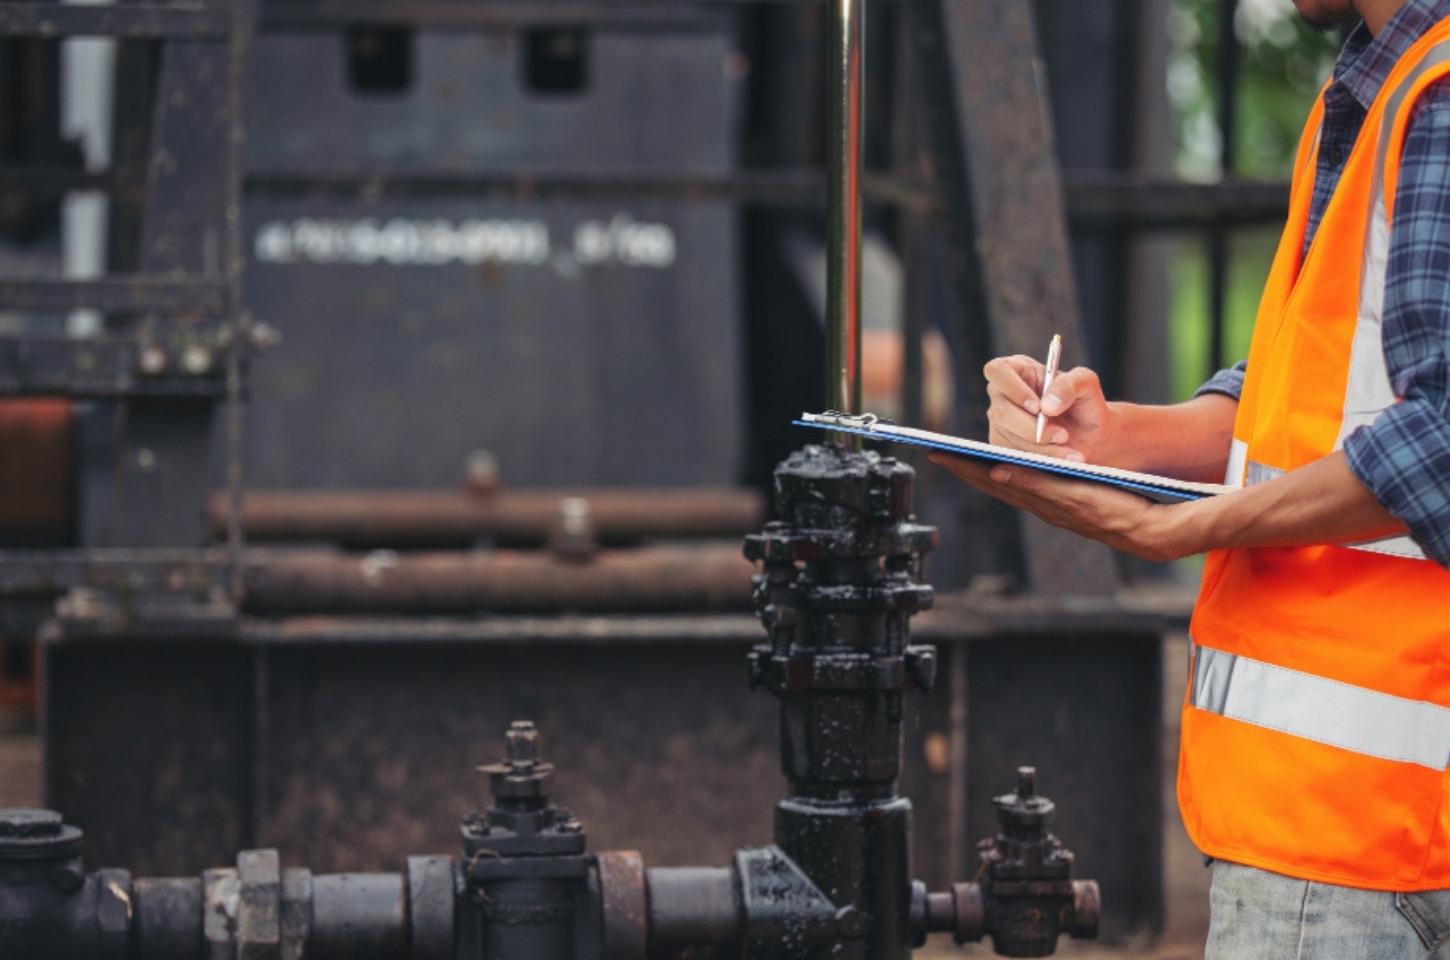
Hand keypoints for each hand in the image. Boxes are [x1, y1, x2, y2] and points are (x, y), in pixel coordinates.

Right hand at [928, 453, 1200, 561]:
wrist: (1156, 530)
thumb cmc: (1125, 508)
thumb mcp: (1084, 492)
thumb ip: (1054, 482)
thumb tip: (1027, 470)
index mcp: (1047, 501)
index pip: (1001, 483)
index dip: (972, 471)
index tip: (947, 456)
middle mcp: (1046, 506)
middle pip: (995, 484)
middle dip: (964, 470)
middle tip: (936, 453)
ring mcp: (1057, 505)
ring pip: (1010, 486)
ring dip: (979, 474)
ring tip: (954, 458)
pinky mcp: (1073, 502)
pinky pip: (1037, 488)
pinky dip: (1014, 480)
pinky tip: (997, 467)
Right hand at [982, 356, 1115, 462]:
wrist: (1089, 434)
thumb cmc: (1085, 402)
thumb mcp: (1087, 383)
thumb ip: (1070, 384)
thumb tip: (1047, 405)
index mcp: (1017, 370)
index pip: (997, 371)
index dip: (1013, 389)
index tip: (1037, 407)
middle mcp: (1002, 395)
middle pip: (1001, 412)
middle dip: (1033, 429)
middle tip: (1063, 435)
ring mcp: (999, 422)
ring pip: (1008, 439)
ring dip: (1042, 448)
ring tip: (1070, 451)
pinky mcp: (1003, 446)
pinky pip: (1014, 457)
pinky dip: (1040, 460)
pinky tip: (1061, 459)